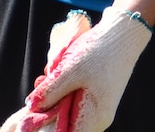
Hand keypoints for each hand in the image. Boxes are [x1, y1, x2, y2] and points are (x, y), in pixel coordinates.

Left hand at [2, 10, 150, 131]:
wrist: (123, 32)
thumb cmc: (99, 52)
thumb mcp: (70, 71)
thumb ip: (49, 92)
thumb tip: (31, 107)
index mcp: (94, 118)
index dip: (47, 127)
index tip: (33, 113)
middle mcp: (98, 118)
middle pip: (65, 124)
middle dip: (49, 107)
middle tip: (41, 83)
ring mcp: (98, 107)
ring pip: (68, 110)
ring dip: (55, 95)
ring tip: (50, 74)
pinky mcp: (97, 95)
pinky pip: (75, 99)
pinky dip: (64, 88)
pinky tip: (59, 71)